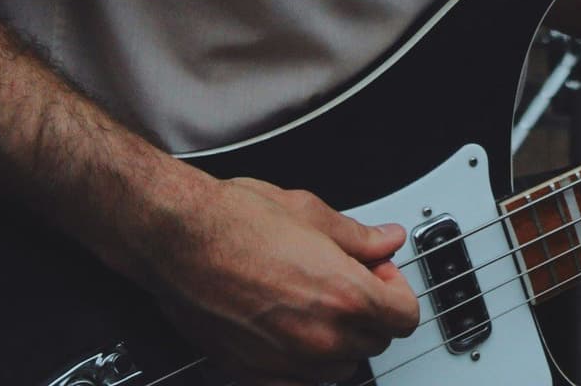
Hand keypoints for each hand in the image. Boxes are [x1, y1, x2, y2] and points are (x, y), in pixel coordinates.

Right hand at [144, 174, 419, 384]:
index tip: (380, 274)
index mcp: (344, 294)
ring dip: (339, 340)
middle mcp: (320, 336)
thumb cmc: (232, 221)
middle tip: (346, 280)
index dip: (396, 290)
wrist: (176, 239)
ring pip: (341, 367)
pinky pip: (299, 382)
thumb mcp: (309, 212)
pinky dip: (304, 362)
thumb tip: (387, 239)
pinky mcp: (255, 373)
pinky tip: (289, 328)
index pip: (404, 316)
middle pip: (376, 342)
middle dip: (370, 311)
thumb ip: (358, 236)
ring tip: (315, 302)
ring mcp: (287, 360)